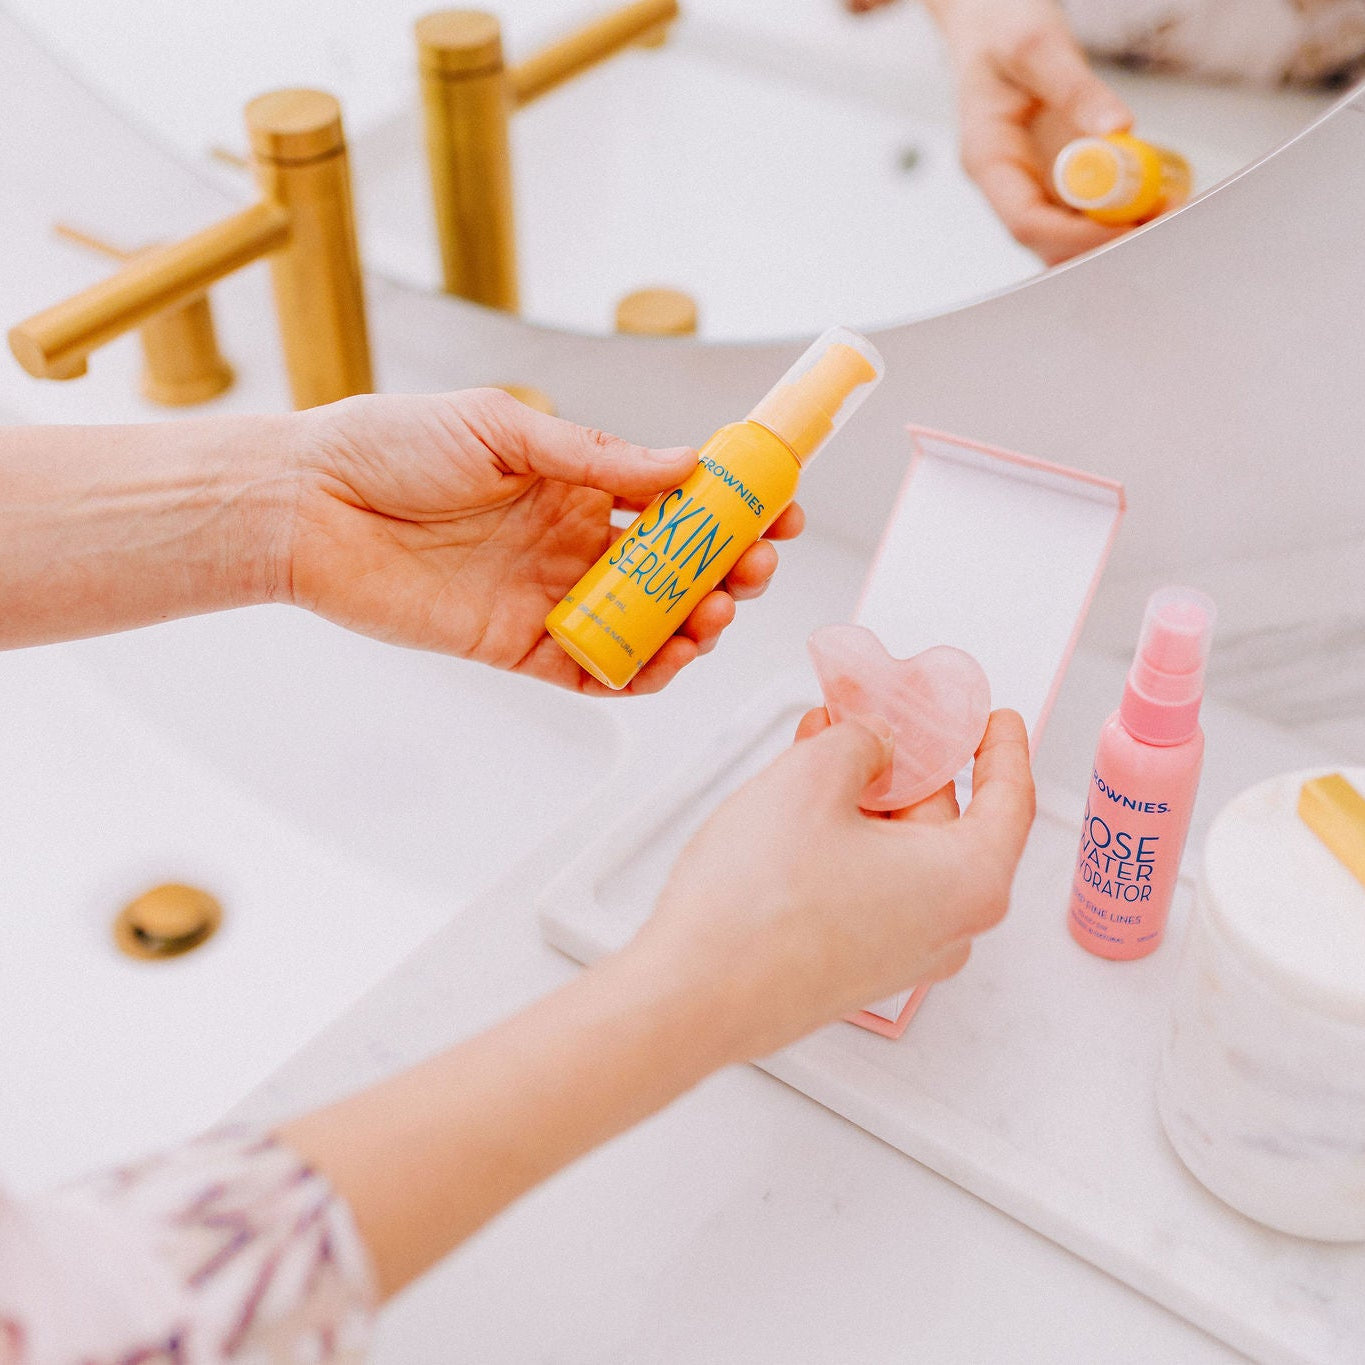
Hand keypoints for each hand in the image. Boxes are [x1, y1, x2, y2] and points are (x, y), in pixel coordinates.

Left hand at [288, 389, 802, 694]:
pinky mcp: (522, 646)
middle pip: (677, 567)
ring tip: (717, 611)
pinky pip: (597, 669)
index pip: (676, 500)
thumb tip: (686, 465)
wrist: (311, 503)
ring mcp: (553, 597)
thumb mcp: (505, 430)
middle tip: (755, 566)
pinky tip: (672, 658)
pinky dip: (642, 671)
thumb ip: (597, 457)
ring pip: (648, 622)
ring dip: (696, 622)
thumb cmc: (393, 446)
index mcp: (577, 484)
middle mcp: (574, 543)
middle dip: (729, 568)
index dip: (732, 507)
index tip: (778, 506)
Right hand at [629, 708, 1035, 1059]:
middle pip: (947, 822)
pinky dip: (848, 839)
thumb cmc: (756, 909)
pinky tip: (802, 807)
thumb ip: (860, 740)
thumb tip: (873, 744)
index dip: (1001, 747)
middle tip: (870, 716)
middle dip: (905, 763)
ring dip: (866, 797)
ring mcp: (901, 954)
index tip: (996, 719)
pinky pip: (872, 886)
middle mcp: (947, 928)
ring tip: (816, 750)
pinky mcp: (856, 966)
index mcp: (967, 881)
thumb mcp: (813, 777)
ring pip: (900, 853)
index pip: (1010, 799)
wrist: (692, 997)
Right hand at [929, 0, 1133, 263]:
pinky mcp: (1057, 176)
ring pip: (1070, 236)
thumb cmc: (999, 28)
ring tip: (1165, 204)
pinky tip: (1154, 193)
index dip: (1075, 234)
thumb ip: (1075, 88)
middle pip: (1049, 242)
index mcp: (988, 160)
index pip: (1025, 222)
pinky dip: (1120, 210)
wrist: (990, 20)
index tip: (1124, 224)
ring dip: (1114, 231)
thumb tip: (1118, 129)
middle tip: (1159, 217)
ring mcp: (1033, 183)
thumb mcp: (1035, 45)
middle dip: (1102, 241)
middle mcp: (1009, 183)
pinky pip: (1086, 210)